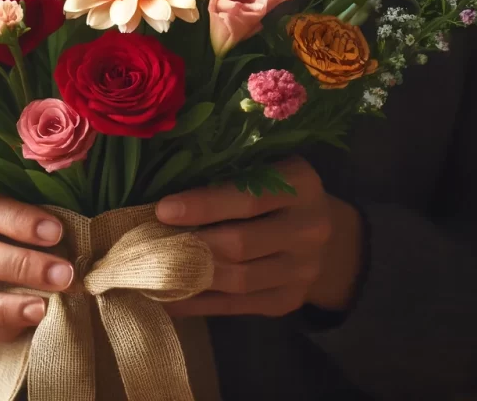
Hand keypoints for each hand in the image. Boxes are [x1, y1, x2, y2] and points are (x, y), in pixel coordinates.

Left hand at [155, 157, 362, 317]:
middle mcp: (309, 228)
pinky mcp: (288, 301)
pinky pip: (236, 306)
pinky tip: (168, 297)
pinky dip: (199, 303)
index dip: (204, 206)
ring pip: (238, 280)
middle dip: (190, 244)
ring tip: (151, 270)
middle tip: (150, 243)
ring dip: (190, 277)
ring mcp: (302, 270)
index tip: (163, 210)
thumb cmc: (278, 191)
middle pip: (240, 244)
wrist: (326, 233)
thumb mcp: (266, 169)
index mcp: (300, 184)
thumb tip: (165, 194)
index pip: (248, 198)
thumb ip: (228, 176)